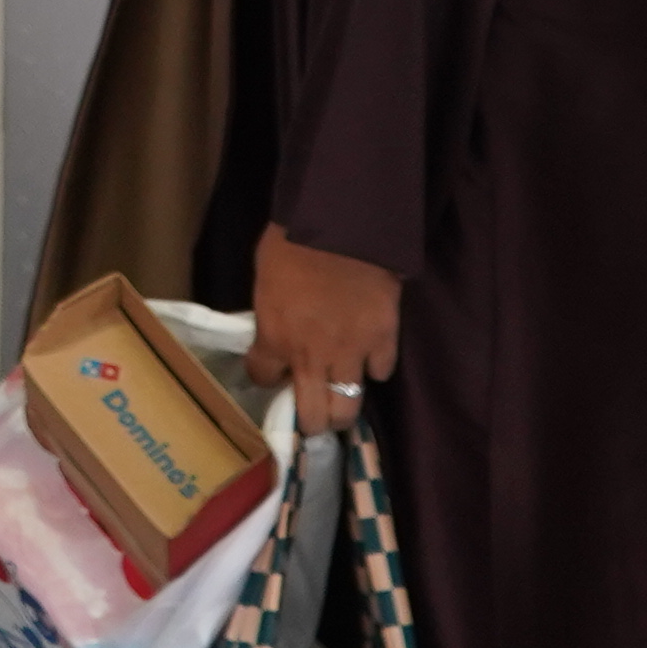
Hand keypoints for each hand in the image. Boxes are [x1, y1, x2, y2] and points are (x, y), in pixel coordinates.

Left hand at [248, 224, 398, 432]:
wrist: (343, 225)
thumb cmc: (293, 241)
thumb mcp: (264, 277)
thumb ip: (270, 312)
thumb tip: (276, 322)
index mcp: (275, 338)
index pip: (262, 378)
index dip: (266, 377)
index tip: (271, 371)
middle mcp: (311, 357)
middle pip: (312, 416)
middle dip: (310, 421)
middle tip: (312, 415)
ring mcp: (351, 353)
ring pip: (348, 408)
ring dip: (342, 409)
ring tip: (341, 405)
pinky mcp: (384, 340)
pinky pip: (381, 371)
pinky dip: (375, 368)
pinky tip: (369, 359)